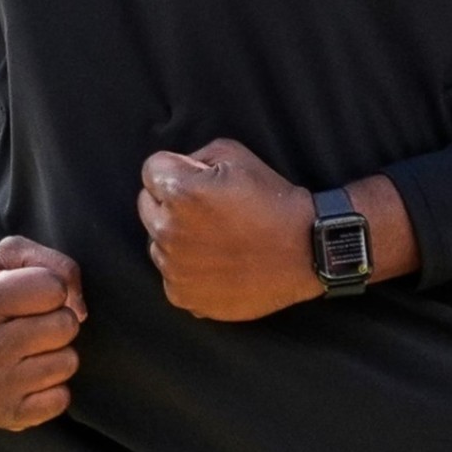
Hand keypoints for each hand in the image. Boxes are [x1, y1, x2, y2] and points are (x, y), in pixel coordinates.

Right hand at [0, 237, 85, 432]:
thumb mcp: (14, 257)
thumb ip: (55, 263)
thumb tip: (79, 309)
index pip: (53, 288)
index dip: (53, 287)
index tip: (34, 294)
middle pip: (65, 326)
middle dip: (60, 319)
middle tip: (36, 322)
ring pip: (67, 363)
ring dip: (59, 352)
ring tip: (33, 347)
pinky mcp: (4, 415)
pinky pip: (61, 400)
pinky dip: (55, 386)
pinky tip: (32, 374)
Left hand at [138, 138, 319, 321]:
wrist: (304, 251)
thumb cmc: (271, 199)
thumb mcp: (234, 155)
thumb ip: (195, 157)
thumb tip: (177, 170)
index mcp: (179, 192)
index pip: (150, 170)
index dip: (175, 169)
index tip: (196, 179)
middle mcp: (169, 231)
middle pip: (146, 206)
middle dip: (169, 201)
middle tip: (205, 208)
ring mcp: (174, 268)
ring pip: (157, 242)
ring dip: (176, 236)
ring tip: (214, 238)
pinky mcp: (183, 296)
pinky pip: (170, 274)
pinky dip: (186, 269)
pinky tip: (215, 263)